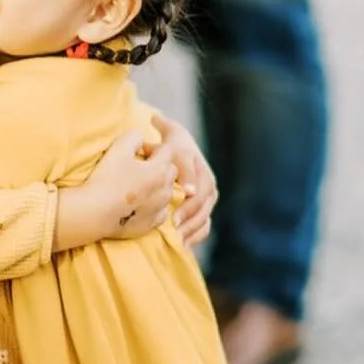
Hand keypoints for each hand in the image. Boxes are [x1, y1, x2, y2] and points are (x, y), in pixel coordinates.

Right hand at [83, 127, 179, 240]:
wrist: (95, 212)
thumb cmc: (107, 178)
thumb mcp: (118, 148)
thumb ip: (134, 136)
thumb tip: (141, 138)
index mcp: (159, 170)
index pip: (167, 151)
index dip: (152, 147)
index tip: (138, 152)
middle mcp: (164, 190)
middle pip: (171, 171)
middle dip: (159, 166)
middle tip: (139, 168)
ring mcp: (159, 209)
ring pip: (166, 192)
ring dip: (157, 186)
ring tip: (137, 186)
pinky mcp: (151, 224)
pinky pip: (160, 211)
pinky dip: (153, 205)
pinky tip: (137, 203)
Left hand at [150, 113, 216, 248]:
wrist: (183, 151)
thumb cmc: (170, 144)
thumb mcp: (168, 133)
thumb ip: (162, 127)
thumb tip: (156, 119)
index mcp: (192, 156)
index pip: (193, 168)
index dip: (190, 179)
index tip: (186, 191)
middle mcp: (204, 176)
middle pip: (203, 196)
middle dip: (190, 210)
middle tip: (174, 221)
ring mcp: (208, 194)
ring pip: (205, 212)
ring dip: (192, 226)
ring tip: (177, 237)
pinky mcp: (205, 208)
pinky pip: (205, 224)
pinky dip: (196, 235)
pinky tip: (183, 244)